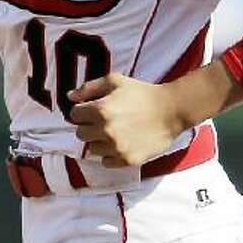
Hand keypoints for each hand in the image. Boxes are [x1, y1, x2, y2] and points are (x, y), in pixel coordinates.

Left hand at [67, 74, 183, 167]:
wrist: (171, 110)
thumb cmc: (143, 93)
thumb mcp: (116, 81)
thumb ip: (90, 87)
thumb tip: (70, 97)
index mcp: (100, 110)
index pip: (74, 115)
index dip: (83, 111)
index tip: (93, 110)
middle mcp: (105, 130)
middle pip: (80, 134)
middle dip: (89, 126)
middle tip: (104, 121)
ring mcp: (116, 147)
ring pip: (92, 149)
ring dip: (99, 141)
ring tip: (115, 132)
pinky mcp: (126, 160)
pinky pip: (106, 162)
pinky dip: (110, 155)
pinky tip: (121, 143)